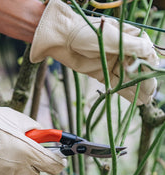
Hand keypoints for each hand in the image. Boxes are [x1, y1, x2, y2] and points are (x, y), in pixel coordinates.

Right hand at [0, 106, 65, 174]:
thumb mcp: (15, 118)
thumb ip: (34, 127)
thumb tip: (43, 132)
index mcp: (29, 152)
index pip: (54, 166)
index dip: (59, 162)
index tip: (60, 158)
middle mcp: (18, 168)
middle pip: (36, 172)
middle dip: (34, 161)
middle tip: (24, 149)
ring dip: (17, 166)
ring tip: (3, 150)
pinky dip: (3, 169)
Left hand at [30, 0, 158, 104]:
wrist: (63, 39)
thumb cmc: (87, 32)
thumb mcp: (113, 37)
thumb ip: (133, 46)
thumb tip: (151, 53)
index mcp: (128, 39)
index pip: (144, 53)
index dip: (149, 64)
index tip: (151, 74)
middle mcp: (121, 52)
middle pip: (137, 68)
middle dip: (144, 81)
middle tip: (150, 94)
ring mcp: (112, 63)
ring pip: (127, 78)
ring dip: (136, 89)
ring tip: (145, 100)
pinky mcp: (102, 74)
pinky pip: (116, 84)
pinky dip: (124, 92)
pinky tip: (134, 100)